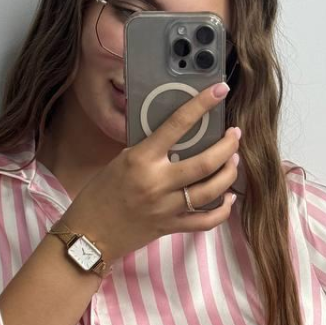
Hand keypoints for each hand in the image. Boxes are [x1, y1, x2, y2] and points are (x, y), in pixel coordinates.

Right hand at [59, 81, 240, 263]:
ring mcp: (166, 208)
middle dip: (228, 146)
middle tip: (236, 135)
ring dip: (229, 174)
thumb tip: (179, 137)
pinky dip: (223, 210)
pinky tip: (228, 198)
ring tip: (234, 161)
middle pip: (205, 162)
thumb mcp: (121, 161)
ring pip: (211, 191)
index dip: (201, 105)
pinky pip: (206, 221)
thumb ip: (149, 150)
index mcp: (141, 159)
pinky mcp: (171, 227)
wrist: (89, 234)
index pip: (177, 125)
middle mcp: (157, 183)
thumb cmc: (100, 194)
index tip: (219, 90)